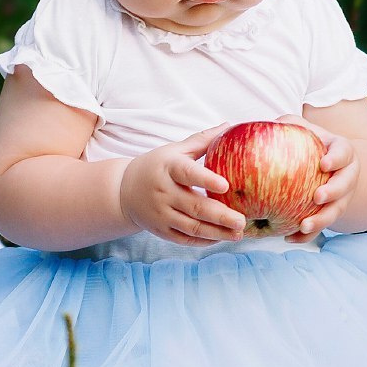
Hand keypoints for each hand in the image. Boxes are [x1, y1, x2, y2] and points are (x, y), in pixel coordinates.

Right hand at [119, 126, 250, 247]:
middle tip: (242, 220)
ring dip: (217, 233)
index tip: (226, 185)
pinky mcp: (161, 231)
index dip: (206, 180)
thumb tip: (229, 125)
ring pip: (192, 227)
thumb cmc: (157, 166)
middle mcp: (163, 192)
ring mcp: (161, 214)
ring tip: (238, 233)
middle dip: (220, 216)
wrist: (124, 190)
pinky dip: (204, 241)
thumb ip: (202, 140)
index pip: (187, 174)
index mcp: (168, 168)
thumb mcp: (175, 150)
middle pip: (194, 207)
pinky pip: (184, 240)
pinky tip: (221, 238)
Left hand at [276, 113, 358, 242]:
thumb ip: (289, 124)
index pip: (343, 153)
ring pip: (336, 211)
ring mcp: (342, 197)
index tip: (323, 163)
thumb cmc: (309, 142)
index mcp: (342, 152)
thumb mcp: (302, 128)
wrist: (326, 163)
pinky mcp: (331, 213)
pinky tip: (289, 238)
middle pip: (346, 186)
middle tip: (317, 197)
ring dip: (322, 220)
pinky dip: (307, 235)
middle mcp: (347, 176)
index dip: (336, 159)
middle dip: (334, 192)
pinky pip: (321, 227)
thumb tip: (267, 124)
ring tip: (304, 225)